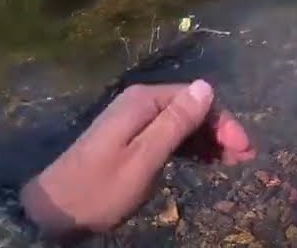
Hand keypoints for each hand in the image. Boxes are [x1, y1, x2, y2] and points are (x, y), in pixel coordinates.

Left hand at [19, 79, 255, 237]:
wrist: (52, 211)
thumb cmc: (99, 189)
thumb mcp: (143, 160)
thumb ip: (175, 124)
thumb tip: (207, 86)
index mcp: (142, 102)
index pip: (195, 98)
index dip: (222, 121)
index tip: (244, 150)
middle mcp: (139, 103)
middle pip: (189, 107)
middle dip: (218, 131)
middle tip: (242, 159)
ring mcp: (132, 120)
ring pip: (180, 122)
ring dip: (206, 140)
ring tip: (230, 163)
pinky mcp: (128, 138)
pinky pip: (167, 134)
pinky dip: (188, 147)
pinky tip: (204, 161)